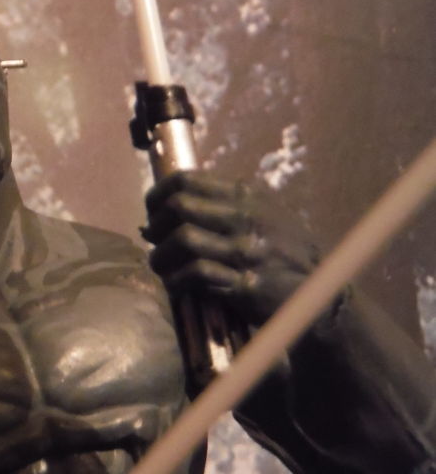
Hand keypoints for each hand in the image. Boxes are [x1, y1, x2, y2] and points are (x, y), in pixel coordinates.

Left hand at [143, 171, 323, 324]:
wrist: (322, 292)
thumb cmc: (282, 250)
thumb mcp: (262, 213)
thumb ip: (219, 205)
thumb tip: (162, 210)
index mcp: (246, 196)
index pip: (185, 180)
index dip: (158, 194)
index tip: (151, 209)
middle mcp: (245, 218)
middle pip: (178, 207)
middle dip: (156, 224)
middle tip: (152, 239)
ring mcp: (246, 251)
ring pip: (182, 240)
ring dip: (161, 256)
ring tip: (160, 265)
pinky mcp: (245, 283)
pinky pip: (196, 275)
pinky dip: (176, 280)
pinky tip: (175, 285)